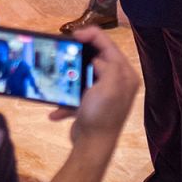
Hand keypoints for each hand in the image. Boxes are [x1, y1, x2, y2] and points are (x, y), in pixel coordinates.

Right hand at [47, 26, 137, 145]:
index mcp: (124, 75)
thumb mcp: (109, 86)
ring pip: (83, 74)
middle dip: (78, 55)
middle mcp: (118, 81)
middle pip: (95, 57)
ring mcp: (104, 92)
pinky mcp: (92, 103)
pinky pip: (76, 92)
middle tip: (62, 51)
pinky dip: (66, 99)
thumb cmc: (101, 115)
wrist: (92, 146)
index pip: (109, 46)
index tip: (72, 35)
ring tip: (57, 76)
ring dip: (69, 77)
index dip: (91, 35)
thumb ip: (108, 65)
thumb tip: (95, 60)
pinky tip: (57, 109)